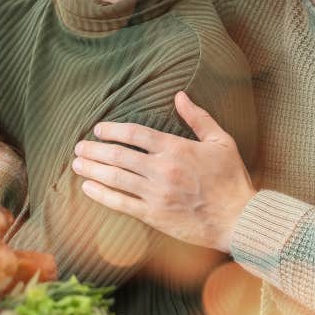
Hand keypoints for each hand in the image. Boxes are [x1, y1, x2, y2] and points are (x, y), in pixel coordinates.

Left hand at [71, 92, 256, 251]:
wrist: (238, 219)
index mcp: (176, 149)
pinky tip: (88, 187)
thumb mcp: (221, 141)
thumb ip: (198, 118)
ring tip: (77, 163)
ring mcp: (156, 194)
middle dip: (95, 149)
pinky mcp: (153, 215)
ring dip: (92, 169)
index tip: (99, 129)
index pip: (136, 134)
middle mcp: (162, 170)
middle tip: (79, 145)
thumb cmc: (231, 179)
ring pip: (115, 178)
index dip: (113, 130)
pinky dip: (101, 194)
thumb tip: (180, 95)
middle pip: (119, 155)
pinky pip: (120, 203)